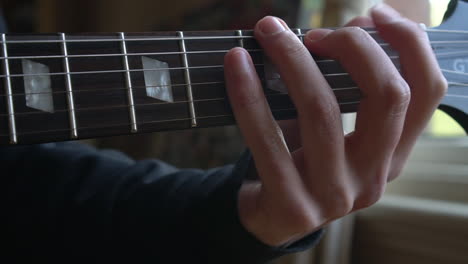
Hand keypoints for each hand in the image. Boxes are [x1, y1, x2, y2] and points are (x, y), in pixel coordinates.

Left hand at [223, 4, 446, 245]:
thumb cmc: (301, 162)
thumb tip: (341, 31)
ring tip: (268, 31)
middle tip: (313, 32)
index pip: (426, 93)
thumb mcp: (331, 129)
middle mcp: (373, 178)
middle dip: (352, 46)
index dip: (408, 44)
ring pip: (323, 111)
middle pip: (386, 95)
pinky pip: (268, 139)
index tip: (373, 14)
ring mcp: (336, 196)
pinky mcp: (292, 206)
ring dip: (293, 59)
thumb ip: (344, 89)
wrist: (269, 217)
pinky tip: (236, 63)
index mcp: (391, 155)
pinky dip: (249, 93)